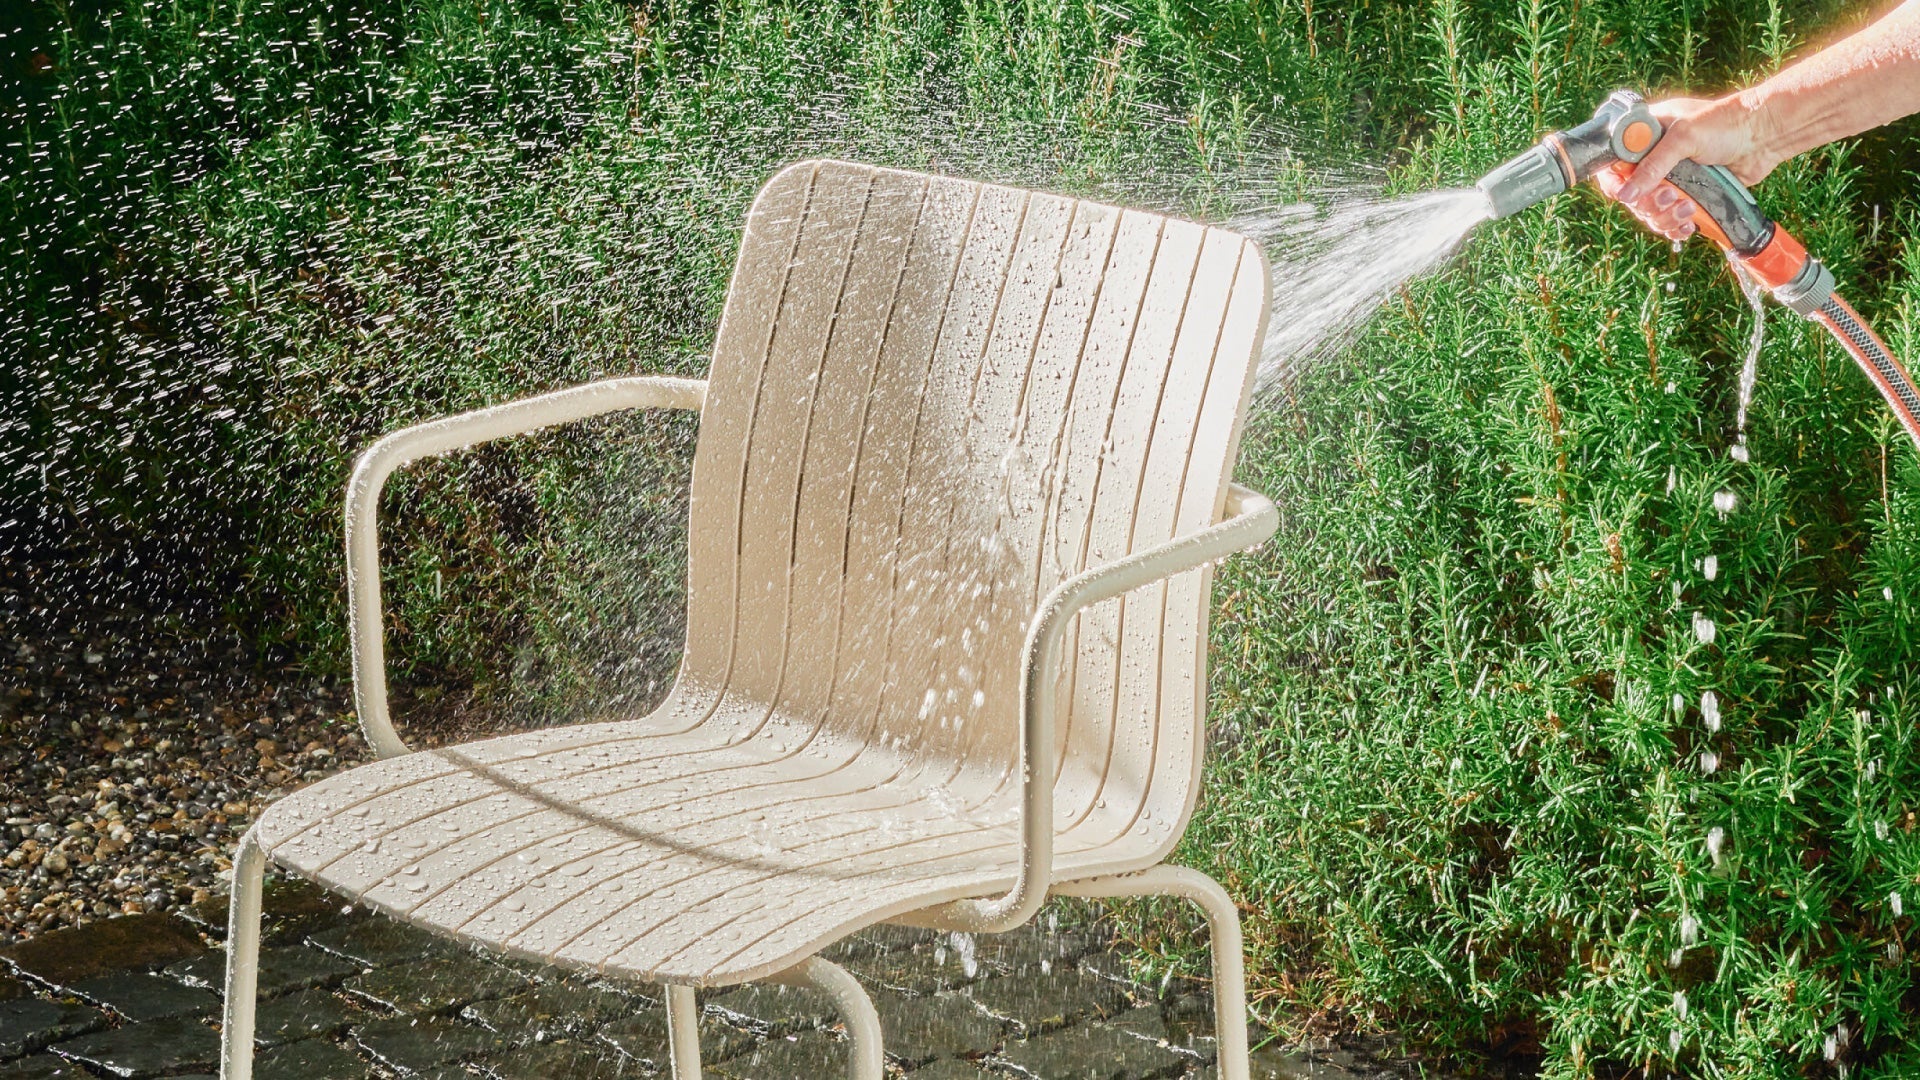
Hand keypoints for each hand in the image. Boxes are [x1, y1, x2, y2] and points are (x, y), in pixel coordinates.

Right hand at [1602, 94, 1778, 241]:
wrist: (1764, 135)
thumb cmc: (1725, 123)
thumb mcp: (1683, 138)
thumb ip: (1653, 166)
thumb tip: (1625, 195)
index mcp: (1645, 136)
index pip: (1612, 164)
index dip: (1615, 182)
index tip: (1625, 192)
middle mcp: (1653, 158)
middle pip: (1630, 195)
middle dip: (1649, 203)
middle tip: (1670, 196)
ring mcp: (1671, 178)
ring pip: (1650, 211)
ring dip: (1665, 217)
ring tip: (1687, 208)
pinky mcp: (1688, 194)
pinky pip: (1669, 219)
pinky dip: (1675, 226)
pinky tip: (1688, 223)